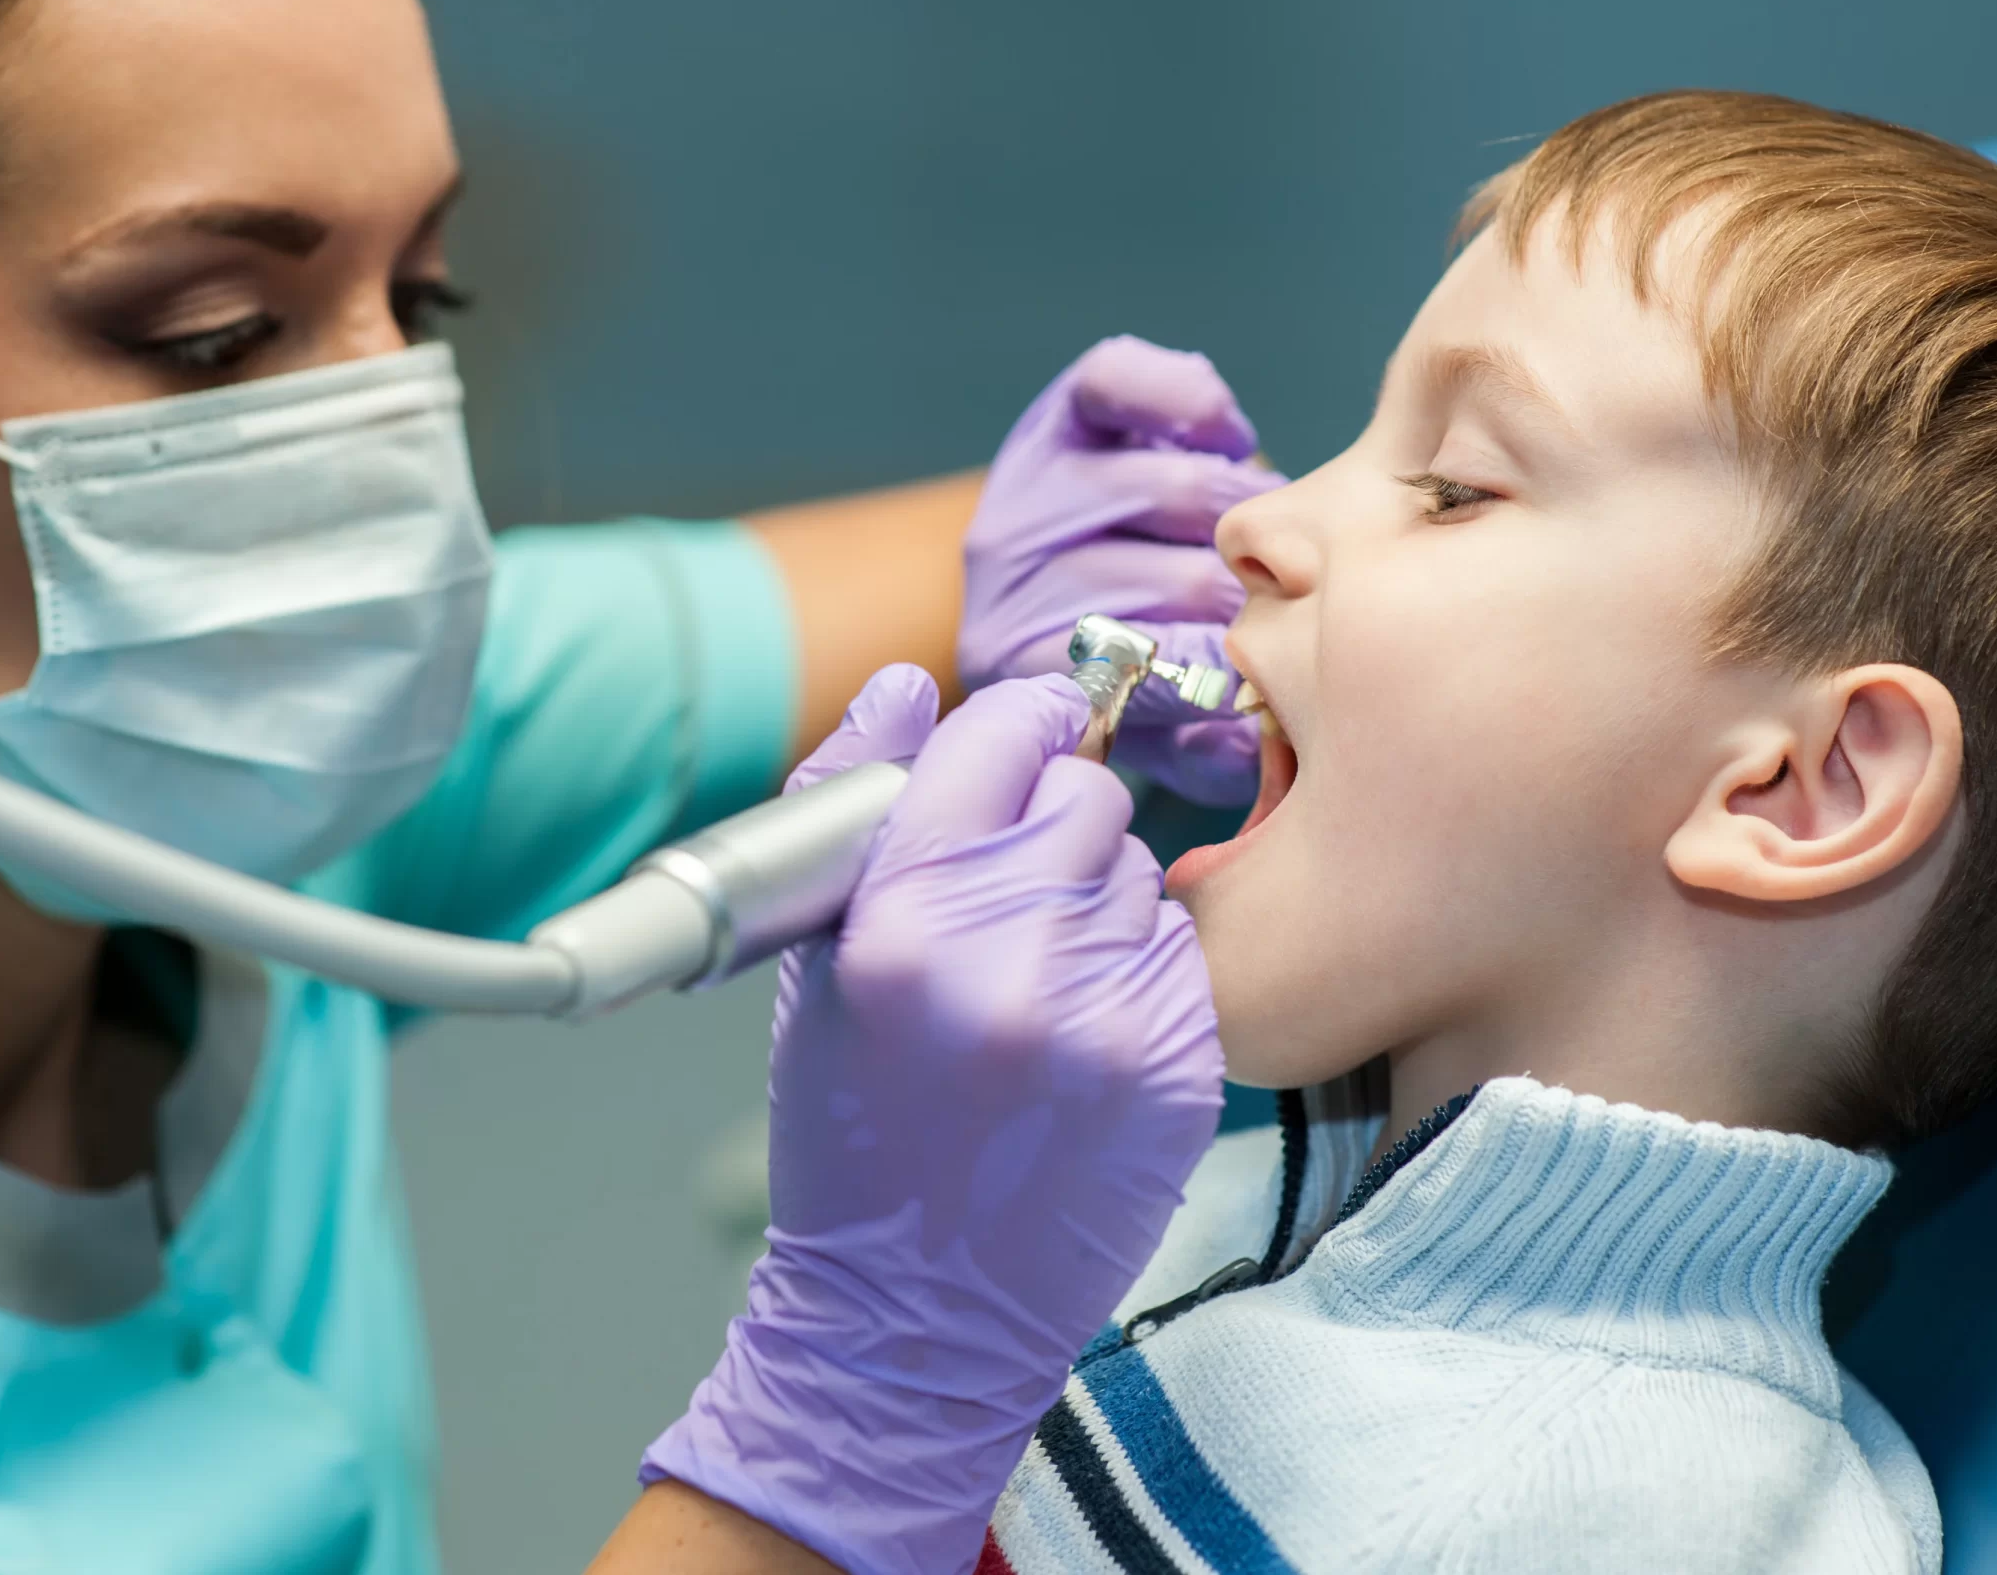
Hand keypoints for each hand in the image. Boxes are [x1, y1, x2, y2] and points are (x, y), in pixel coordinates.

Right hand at [641, 667, 1225, 1574]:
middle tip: (1010, 901)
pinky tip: (1081, 1038)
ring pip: (1139, 875)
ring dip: (1097, 905)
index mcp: (902, 920)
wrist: (919, 1312)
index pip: (998, 737)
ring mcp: (1105, 1018)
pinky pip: (1178, 957)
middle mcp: (1009, 958)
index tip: (1018, 744)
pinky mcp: (1179, 1067)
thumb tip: (904, 685)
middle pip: (1086, 797)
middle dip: (1052, 826)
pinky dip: (1138, 978)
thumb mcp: (817, 966)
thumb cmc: (855, 1133)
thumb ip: (851, 806)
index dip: (1013, 728)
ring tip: (1035, 989)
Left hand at [958, 336, 1284, 806]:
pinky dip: (1196, 405)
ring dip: (1251, 509)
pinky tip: (1229, 439)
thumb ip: (1201, 746)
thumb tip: (1253, 741)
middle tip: (1294, 591)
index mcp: (1021, 660)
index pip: (1150, 671)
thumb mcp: (1159, 726)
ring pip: (1179, 489)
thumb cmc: (1133, 657)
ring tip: (1270, 533)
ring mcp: (1028, 483)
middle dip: (1259, 590)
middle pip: (1185, 580)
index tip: (1276, 663)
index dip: (1232, 668)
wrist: (1071, 568)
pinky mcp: (1057, 411)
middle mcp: (1008, 570)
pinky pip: (1126, 380)